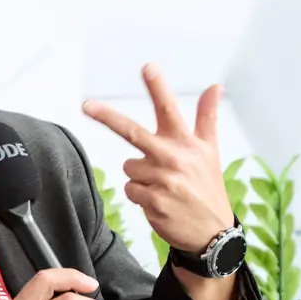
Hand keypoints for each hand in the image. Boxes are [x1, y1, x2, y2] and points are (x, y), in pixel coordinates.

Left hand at [82, 64, 233, 254]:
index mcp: (187, 143)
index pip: (170, 110)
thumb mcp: (211, 151)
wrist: (212, 233)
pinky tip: (159, 201)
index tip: (147, 66)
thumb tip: (214, 86)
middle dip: (107, 116)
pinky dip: (139, 195)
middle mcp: (174, 158)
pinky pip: (129, 189)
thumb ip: (207, 117)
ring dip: (141, 177)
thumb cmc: (207, 186)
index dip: (158, 87)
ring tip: (163, 187)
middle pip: (132, 132)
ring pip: (130, 167)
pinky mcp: (152, 201)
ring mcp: (163, 180)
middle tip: (86, 104)